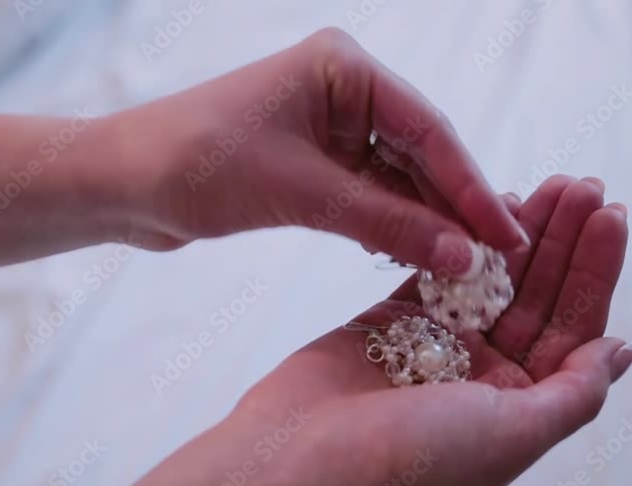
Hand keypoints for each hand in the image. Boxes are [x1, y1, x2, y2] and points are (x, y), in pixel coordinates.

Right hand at [39, 176, 631, 485]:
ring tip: (548, 185)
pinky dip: (462, 241)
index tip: (610, 216)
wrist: (303, 458)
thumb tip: (620, 350)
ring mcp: (438, 347)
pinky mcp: (393, 323)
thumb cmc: (409, 457)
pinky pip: (440, 274)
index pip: (572, 328)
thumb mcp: (512, 435)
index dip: (594, 272)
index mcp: (519, 408)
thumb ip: (574, 393)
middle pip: (537, 297)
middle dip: (563, 242)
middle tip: (583, 186)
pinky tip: (485, 206)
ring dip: (520, 233)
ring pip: (493, 280)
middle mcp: (483, 377)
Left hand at [101, 28, 526, 271]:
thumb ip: (387, 223)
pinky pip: (367, 195)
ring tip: (464, 271)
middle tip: (498, 262)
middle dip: (455, 210)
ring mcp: (327, 126)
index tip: (508, 237)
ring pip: (396, 180)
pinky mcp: (311, 162)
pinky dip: (389, 227)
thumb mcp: (302, 193)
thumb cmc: (198, 164)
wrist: (123, 182)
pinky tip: (416, 257)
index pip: (429, 131)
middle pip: (420, 154)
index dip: (472, 189)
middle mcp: (342, 90)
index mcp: (344, 69)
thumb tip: (464, 255)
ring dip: (425, 223)